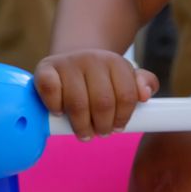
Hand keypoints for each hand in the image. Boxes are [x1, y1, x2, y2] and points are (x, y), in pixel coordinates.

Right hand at [35, 49, 158, 140]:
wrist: (73, 60)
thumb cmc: (103, 77)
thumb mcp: (126, 77)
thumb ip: (144, 83)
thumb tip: (145, 95)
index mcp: (115, 62)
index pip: (126, 95)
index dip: (123, 117)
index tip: (117, 127)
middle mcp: (92, 58)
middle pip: (103, 102)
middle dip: (103, 125)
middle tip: (101, 133)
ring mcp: (68, 63)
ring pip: (77, 103)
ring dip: (81, 125)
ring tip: (84, 133)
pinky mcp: (45, 68)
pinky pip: (50, 91)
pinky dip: (55, 106)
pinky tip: (60, 112)